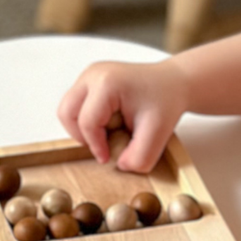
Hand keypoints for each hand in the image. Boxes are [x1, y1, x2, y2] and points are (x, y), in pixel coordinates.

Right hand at [57, 59, 188, 171]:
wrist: (174, 82)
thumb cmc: (166, 101)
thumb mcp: (158, 134)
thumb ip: (140, 157)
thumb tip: (120, 165)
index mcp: (107, 83)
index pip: (87, 122)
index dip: (95, 146)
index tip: (107, 158)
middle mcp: (93, 74)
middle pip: (67, 113)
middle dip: (81, 136)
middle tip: (101, 146)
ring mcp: (90, 74)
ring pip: (68, 110)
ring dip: (82, 129)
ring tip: (107, 134)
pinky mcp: (90, 80)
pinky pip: (75, 106)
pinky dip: (87, 120)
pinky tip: (108, 123)